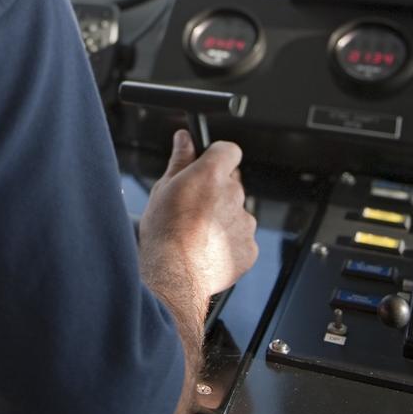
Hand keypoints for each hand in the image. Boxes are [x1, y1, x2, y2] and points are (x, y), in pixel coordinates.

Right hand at [138, 129, 258, 303]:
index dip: (219, 157)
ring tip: (198, 235)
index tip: (209, 166)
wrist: (174, 274)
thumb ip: (180, 160)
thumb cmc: (164, 233)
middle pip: (231, 185)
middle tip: (194, 209)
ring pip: (237, 214)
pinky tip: (208, 250)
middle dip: (217, 193)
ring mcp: (245, 222)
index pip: (229, 151)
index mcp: (212, 174)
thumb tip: (184, 139)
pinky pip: (241, 239)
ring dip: (223, 220)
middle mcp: (233, 194)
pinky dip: (229, 244)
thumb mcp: (163, 189)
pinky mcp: (250, 248)